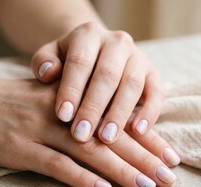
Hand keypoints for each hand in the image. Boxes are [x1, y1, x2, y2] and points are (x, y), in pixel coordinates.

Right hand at [0, 71, 178, 186]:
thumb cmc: (7, 103)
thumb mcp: (45, 99)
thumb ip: (76, 111)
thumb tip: (109, 133)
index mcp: (71, 98)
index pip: (117, 120)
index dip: (146, 138)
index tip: (170, 155)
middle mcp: (60, 112)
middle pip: (109, 137)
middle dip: (143, 157)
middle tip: (170, 176)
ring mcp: (39, 130)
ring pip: (88, 151)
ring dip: (120, 170)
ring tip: (148, 186)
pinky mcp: (20, 148)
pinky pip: (55, 165)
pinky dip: (80, 178)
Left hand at [31, 22, 164, 144]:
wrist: (95, 55)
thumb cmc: (67, 62)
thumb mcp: (50, 57)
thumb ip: (43, 62)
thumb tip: (47, 74)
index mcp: (89, 34)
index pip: (80, 61)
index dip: (72, 89)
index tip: (62, 116)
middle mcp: (117, 42)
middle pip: (107, 75)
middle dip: (94, 107)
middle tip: (81, 135)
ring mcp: (139, 57)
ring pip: (132, 85)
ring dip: (119, 114)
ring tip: (107, 139)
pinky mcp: (154, 75)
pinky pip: (157, 93)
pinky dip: (149, 113)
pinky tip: (138, 132)